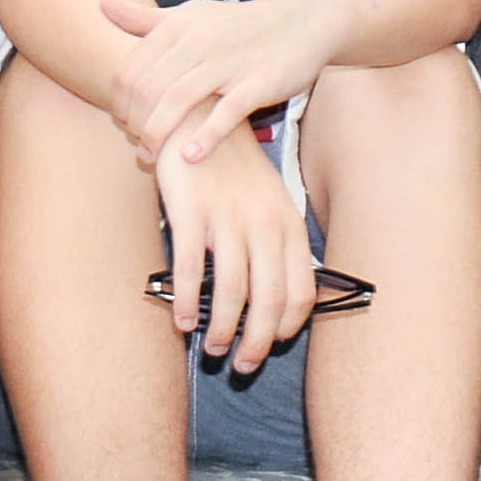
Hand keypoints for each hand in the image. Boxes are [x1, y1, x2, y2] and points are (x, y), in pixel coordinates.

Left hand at [100, 0, 314, 163]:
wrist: (300, 21)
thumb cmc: (236, 24)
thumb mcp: (188, 15)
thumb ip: (144, 19)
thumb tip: (101, 4)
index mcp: (176, 27)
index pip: (129, 69)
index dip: (118, 101)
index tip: (122, 123)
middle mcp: (197, 42)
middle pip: (147, 88)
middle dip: (134, 122)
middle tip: (136, 146)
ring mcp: (228, 62)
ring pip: (178, 100)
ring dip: (158, 134)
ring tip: (151, 157)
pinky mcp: (258, 83)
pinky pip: (226, 113)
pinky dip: (205, 136)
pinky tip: (189, 157)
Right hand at [151, 122, 311, 374]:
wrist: (194, 115)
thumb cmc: (231, 165)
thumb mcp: (268, 199)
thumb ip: (276, 241)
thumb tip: (277, 296)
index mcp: (288, 222)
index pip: (300, 291)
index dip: (286, 327)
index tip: (271, 344)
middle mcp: (263, 223)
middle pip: (267, 300)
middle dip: (255, 343)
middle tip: (242, 365)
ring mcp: (227, 217)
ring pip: (230, 292)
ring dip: (222, 330)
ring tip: (212, 348)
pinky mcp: (190, 212)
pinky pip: (189, 270)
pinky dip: (185, 302)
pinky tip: (180, 320)